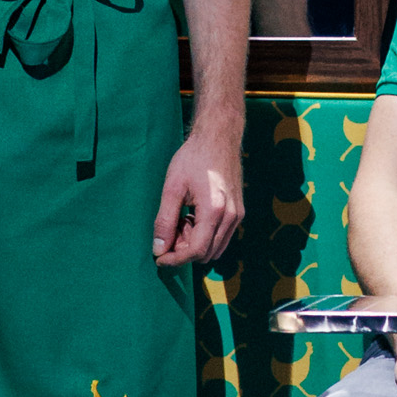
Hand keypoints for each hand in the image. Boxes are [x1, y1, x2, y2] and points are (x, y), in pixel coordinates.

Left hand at [151, 130, 241, 266]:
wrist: (218, 137)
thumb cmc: (193, 158)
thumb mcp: (172, 188)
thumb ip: (165, 221)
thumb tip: (158, 249)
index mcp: (215, 211)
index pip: (196, 250)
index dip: (175, 259)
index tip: (159, 257)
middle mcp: (231, 217)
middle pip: (206, 253)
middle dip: (184, 250)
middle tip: (169, 230)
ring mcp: (237, 215)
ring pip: (215, 248)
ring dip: (195, 244)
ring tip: (182, 220)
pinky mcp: (238, 211)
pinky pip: (221, 237)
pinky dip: (205, 236)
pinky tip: (193, 217)